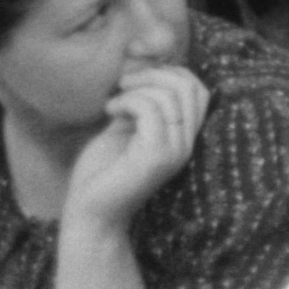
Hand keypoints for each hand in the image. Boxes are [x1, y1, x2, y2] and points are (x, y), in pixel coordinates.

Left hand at [63, 63, 209, 229]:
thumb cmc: (101, 174)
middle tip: (125, 83)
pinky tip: (110, 111)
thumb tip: (142, 74)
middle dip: (156, 73)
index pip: (199, 91)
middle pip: (190, 87)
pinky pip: (151, 110)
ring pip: (171, 96)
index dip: (173, 73)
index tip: (139, 80)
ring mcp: (173, 151)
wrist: (88, 215)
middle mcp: (185, 144)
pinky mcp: (155, 157)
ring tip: (114, 101)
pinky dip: (128, 101)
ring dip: (138, 88)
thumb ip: (140, 107)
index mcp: (182, 138)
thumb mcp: (124, 130)